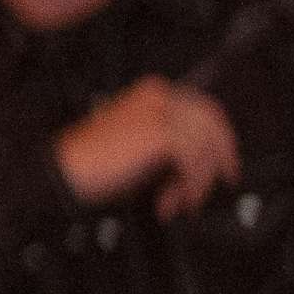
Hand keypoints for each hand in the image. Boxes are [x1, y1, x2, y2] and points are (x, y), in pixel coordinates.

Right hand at [55, 77, 242, 219]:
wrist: (68, 167)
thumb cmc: (95, 160)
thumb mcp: (140, 141)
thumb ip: (171, 140)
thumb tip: (204, 160)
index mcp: (153, 93)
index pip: (205, 110)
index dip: (221, 139)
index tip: (225, 164)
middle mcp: (160, 96)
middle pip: (213, 126)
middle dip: (217, 161)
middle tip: (218, 184)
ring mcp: (162, 113)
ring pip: (205, 148)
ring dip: (196, 182)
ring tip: (178, 200)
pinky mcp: (161, 133)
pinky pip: (194, 162)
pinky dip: (188, 186)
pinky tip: (170, 199)